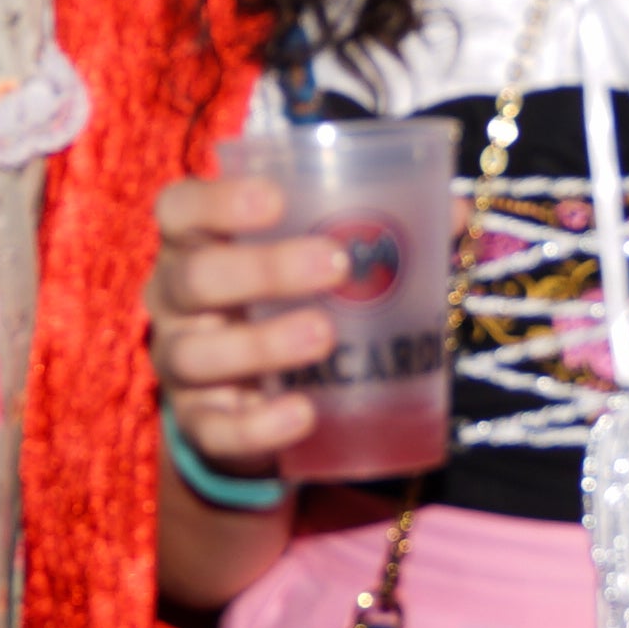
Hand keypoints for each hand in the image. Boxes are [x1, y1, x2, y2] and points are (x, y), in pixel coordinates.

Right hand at [145, 173, 353, 477]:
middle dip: (261, 269)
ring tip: (324, 336)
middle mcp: (175, 301)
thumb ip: (374, 234)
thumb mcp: (316, 263)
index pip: (180, 209)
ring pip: (196, 353)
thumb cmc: (286, 303)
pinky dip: (259, 423)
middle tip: (333, 265)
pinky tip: (303, 413)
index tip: (275, 198)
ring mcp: (181, 365)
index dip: (217, 200)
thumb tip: (453, 213)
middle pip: (194, 278)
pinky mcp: (199, 426)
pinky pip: (217, 429)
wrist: (252, 399)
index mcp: (199, 244)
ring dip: (261, 343)